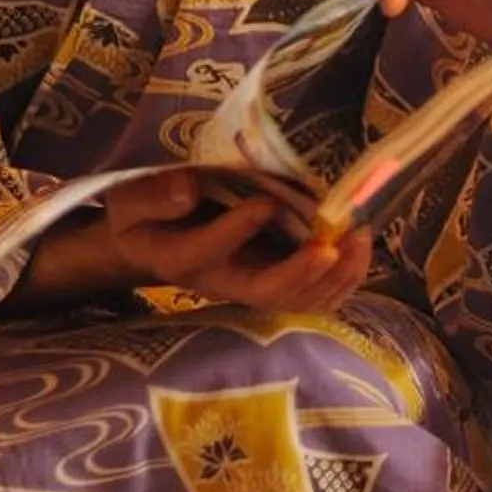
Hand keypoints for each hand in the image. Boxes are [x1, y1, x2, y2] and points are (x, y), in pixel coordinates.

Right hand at [99, 170, 375, 312]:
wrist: (155, 240)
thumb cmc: (145, 214)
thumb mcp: (132, 199)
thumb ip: (154, 196)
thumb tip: (187, 190)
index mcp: (180, 257)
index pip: (205, 253)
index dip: (235, 231)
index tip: (265, 201)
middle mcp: (221, 282)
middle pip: (263, 292)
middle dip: (301, 273)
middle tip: (332, 245)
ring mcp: (251, 286)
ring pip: (296, 300)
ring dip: (333, 276)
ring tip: (358, 238)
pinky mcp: (276, 283)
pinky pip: (314, 296)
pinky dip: (342, 279)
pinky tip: (359, 247)